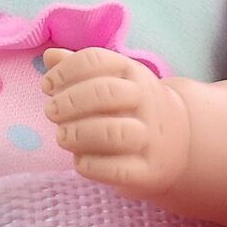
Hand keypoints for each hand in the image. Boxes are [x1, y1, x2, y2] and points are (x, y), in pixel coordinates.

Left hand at [40, 46, 192, 197]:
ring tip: (62, 137)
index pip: (96, 60)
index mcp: (133, 72)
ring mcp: (150, 137)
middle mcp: (145, 100)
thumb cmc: (131, 108)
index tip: (47, 86)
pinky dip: (90, 164)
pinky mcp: (148, 170)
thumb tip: (50, 56)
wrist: (179, 142)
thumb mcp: (113, 81)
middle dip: (70, 102)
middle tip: (52, 112)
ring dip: (79, 134)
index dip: (65, 71)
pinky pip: (117, 170)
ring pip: (115, 133)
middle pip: (107, 92)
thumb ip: (80, 69)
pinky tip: (79, 160)